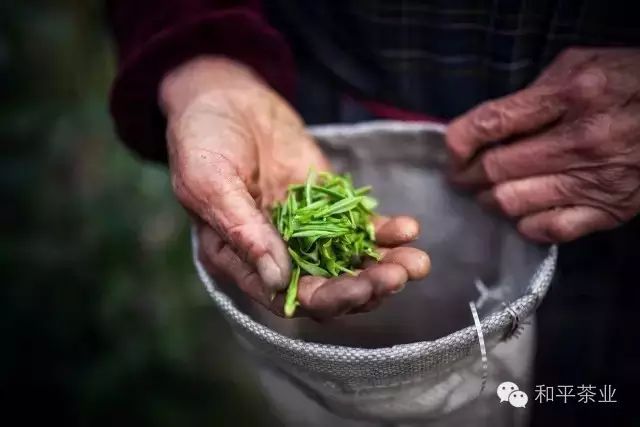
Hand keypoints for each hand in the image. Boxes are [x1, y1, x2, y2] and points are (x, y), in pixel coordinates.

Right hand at [160, 57, 429, 318]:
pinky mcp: (327, 204)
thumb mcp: (210, 182)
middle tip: (398, 276)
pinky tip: (408, 229)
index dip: (326, 299)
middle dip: (365, 286)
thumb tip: (278, 280)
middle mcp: (275, 253)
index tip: (360, 289)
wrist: (224, 96)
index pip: (287, 296)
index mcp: (239, 259)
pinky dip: (383, 232)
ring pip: (349, 261)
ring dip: (384, 265)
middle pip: (327, 286)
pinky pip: (358, 226)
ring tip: (417, 261)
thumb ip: (242, 232)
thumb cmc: (202, 138)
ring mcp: (305, 230)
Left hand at [447, 48, 639, 242]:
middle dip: (466, 175)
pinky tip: (523, 211)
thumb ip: (535, 91)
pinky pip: (547, 229)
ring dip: (489, 200)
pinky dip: (524, 223)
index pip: (491, 123)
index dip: (457, 142)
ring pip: (512, 202)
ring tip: (488, 192)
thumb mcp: (584, 65)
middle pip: (494, 169)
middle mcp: (581, 140)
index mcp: (571, 94)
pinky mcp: (608, 210)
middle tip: (462, 175)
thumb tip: (490, 123)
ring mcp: (595, 179)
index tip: (451, 150)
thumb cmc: (631, 84)